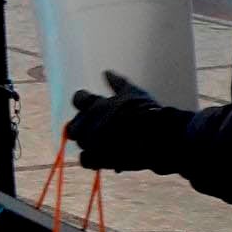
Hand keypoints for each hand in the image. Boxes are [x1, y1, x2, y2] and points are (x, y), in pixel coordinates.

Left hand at [66, 71, 183, 171]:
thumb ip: (117, 83)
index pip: (78, 99)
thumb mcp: (133, 93)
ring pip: (81, 142)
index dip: (85, 102)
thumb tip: (106, 72)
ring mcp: (90, 142)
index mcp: (95, 104)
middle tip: (101, 129)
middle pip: (74, 125)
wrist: (157, 138)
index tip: (94, 106)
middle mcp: (88, 123)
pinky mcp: (96, 158)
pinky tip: (105, 156)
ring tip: (110, 143)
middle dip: (84, 127)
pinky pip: (85, 159)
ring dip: (92, 142)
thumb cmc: (147, 113)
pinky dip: (93, 158)